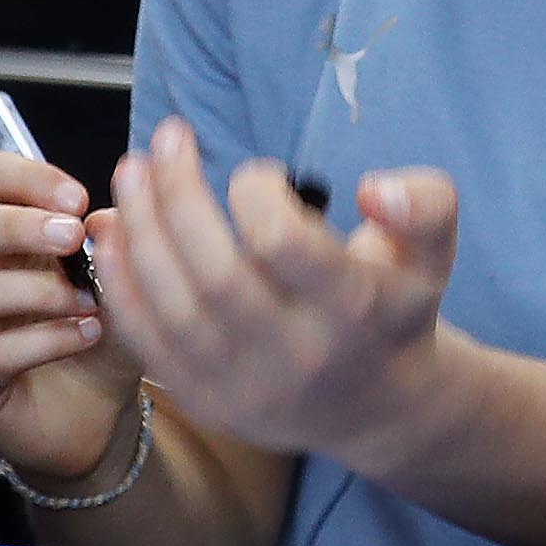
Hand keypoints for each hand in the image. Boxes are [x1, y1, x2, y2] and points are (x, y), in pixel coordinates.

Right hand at [0, 146, 140, 487]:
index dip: (18, 176)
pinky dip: (44, 340)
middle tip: (71, 235)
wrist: (100, 416)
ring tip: (88, 300)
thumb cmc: (99, 336)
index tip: (76, 197)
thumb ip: (115, 243)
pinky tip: (85, 335)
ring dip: (34, 290)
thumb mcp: (122, 282)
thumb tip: (108, 216)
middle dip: (12, 226)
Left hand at [94, 118, 455, 468]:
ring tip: (132, 172)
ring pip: (172, 307)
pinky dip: (120, 283)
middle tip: (166, 140)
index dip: (257, 193)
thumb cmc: (395, 306)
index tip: (259, 175)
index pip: (284, 244)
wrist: (379, 405)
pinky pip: (147, 341)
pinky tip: (112, 231)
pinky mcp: (207, 401)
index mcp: (353, 312)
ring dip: (140, 231)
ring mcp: (246, 388)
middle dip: (178, 196)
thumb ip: (425, 204)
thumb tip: (372, 188)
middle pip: (216, 276)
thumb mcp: (432, 250)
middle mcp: (297, 358)